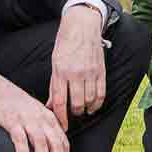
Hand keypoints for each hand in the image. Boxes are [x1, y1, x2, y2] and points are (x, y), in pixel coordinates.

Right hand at [0, 71, 70, 151]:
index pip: (63, 142)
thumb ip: (48, 128)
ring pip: (41, 144)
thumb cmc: (19, 105)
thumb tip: (58, 147)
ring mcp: (28, 120)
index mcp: (50, 119)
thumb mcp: (39, 114)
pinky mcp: (13, 122)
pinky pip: (20, 140)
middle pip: (56, 144)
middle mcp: (42, 119)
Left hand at [47, 5, 105, 129]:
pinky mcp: (101, 71)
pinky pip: (101, 93)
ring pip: (90, 101)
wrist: (82, 25)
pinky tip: (93, 106)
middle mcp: (76, 73)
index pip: (60, 101)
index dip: (61, 117)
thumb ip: (54, 86)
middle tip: (72, 114)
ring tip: (82, 110)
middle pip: (77, 104)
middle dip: (74, 113)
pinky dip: (97, 103)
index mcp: (61, 71)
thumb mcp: (55, 64)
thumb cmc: (65, 44)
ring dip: (86, 109)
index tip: (62, 126)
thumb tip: (50, 106)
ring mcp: (90, 72)